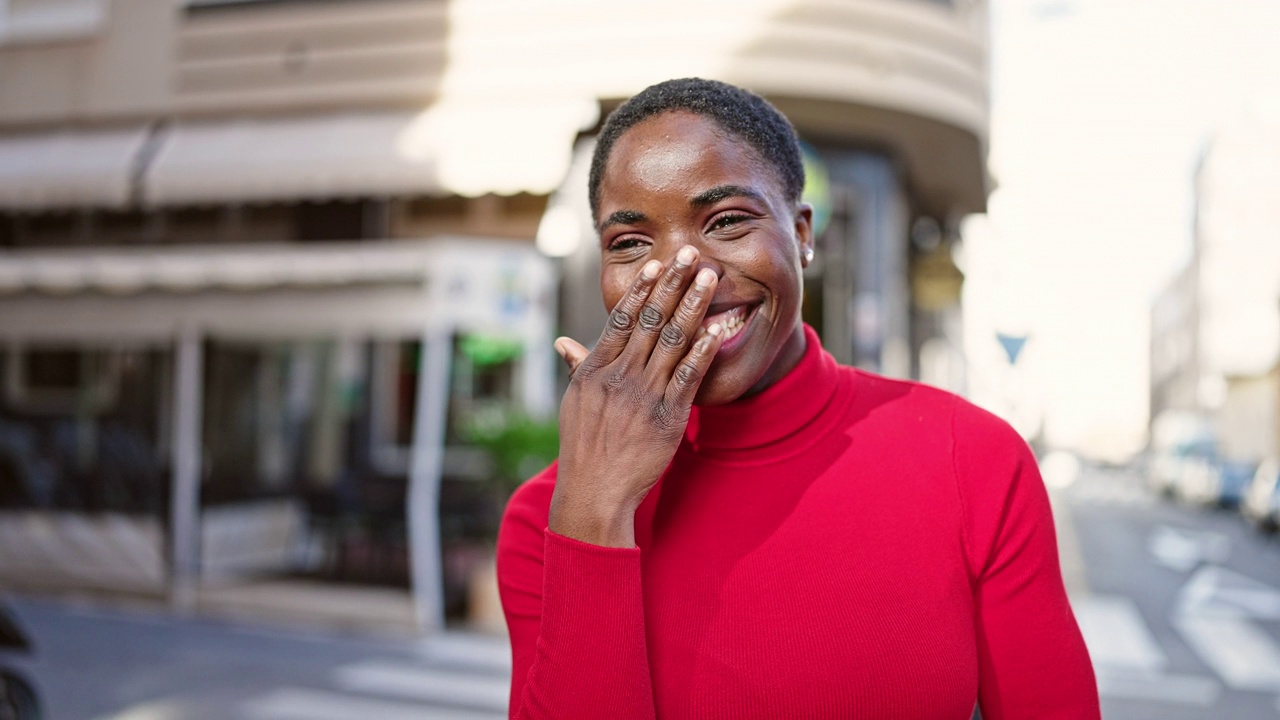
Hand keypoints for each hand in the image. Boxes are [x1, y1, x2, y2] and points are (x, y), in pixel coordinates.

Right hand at [549, 245, 723, 546]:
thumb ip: (577, 367)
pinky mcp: (668, 418)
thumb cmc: (583, 448)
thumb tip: (563, 341)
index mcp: (596, 369)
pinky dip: (704, 351)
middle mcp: (620, 376)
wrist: (594, 492)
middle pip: (651, 320)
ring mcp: (645, 396)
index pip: (621, 319)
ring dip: (694, 305)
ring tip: (710, 278)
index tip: (656, 264)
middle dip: (673, 284)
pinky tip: (717, 329)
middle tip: (690, 254)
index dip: (641, 289)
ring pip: (673, 340)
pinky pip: (689, 377)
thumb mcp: (573, 402)